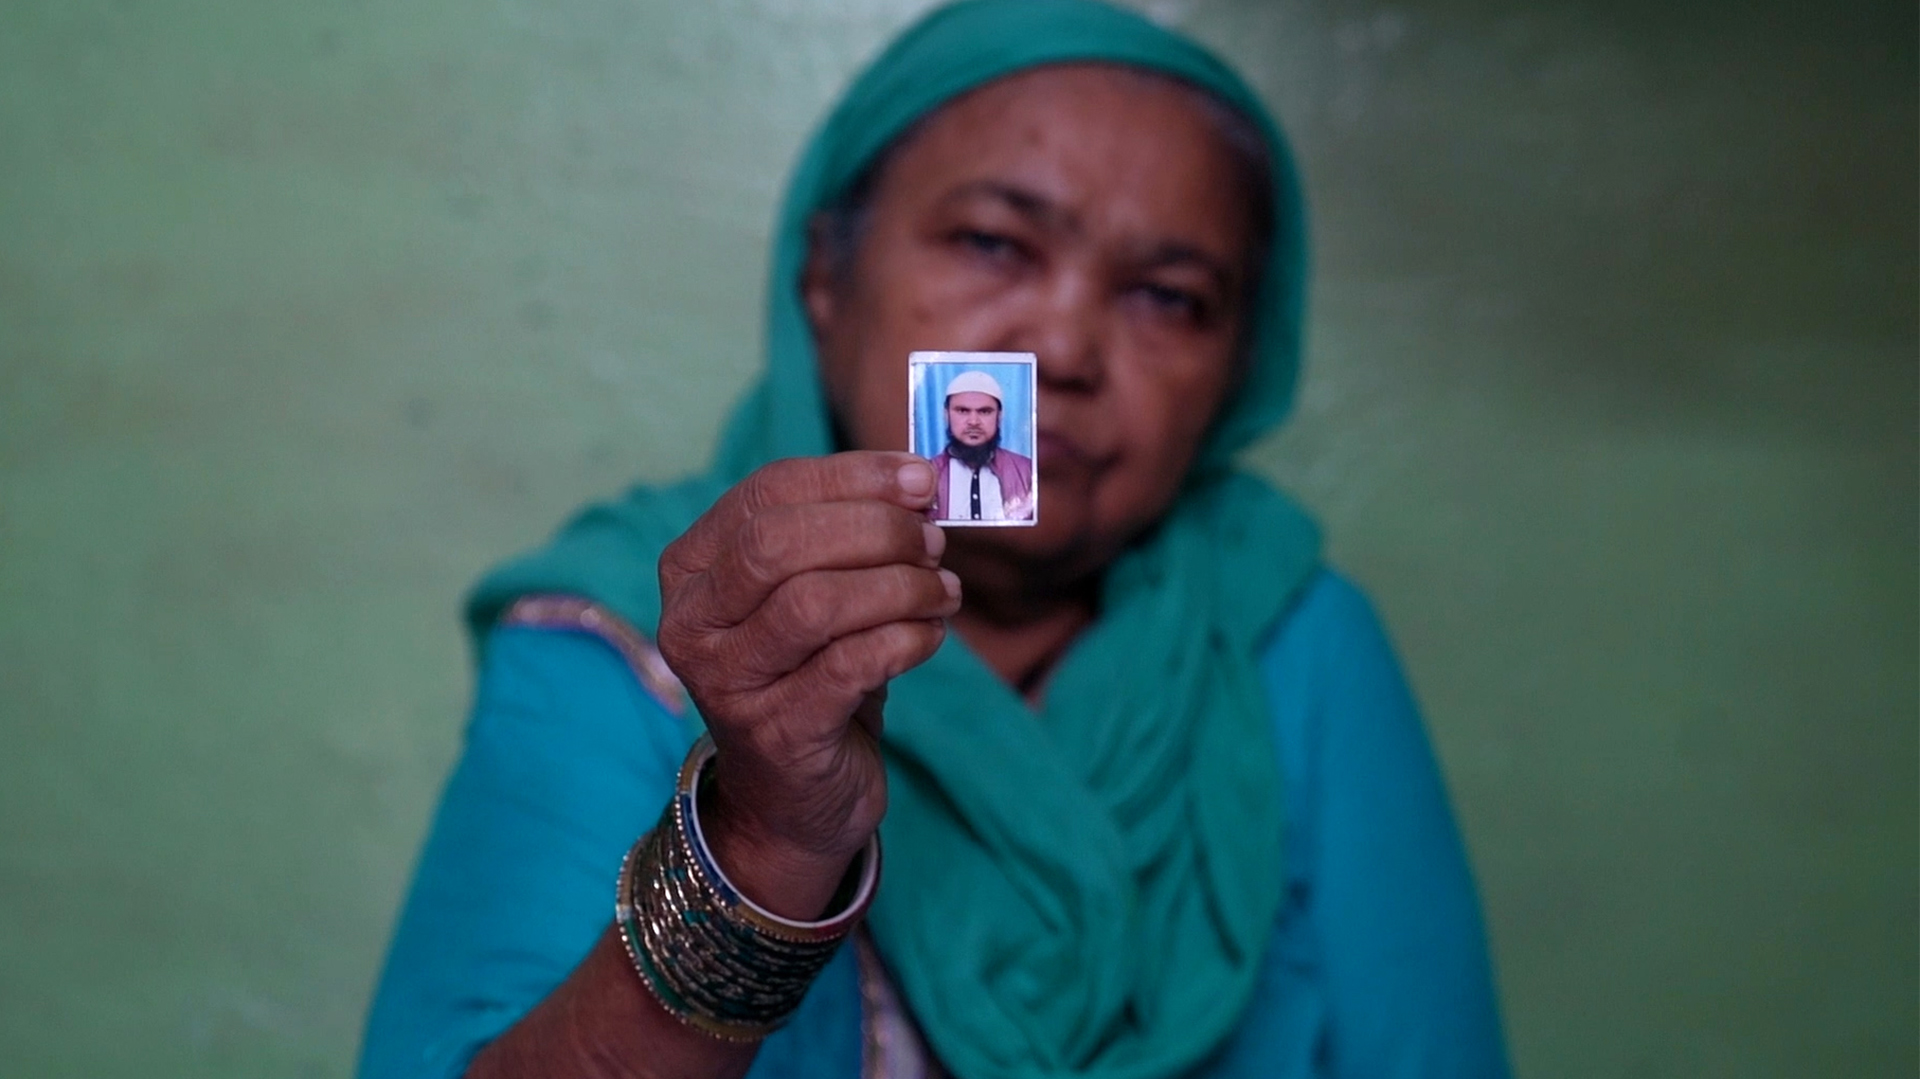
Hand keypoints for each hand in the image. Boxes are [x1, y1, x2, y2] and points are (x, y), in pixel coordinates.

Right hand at [654, 452, 958, 916]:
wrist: (793, 800)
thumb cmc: (810, 677)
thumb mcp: (814, 596)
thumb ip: (848, 537)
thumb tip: (921, 484)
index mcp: (693, 568)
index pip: (767, 493)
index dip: (852, 476)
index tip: (921, 478)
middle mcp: (692, 622)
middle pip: (779, 544)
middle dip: (874, 530)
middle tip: (933, 542)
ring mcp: (727, 682)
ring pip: (815, 604)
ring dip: (899, 587)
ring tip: (942, 592)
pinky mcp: (776, 732)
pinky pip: (850, 666)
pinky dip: (905, 639)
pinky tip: (930, 635)